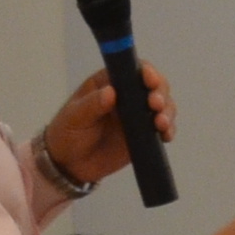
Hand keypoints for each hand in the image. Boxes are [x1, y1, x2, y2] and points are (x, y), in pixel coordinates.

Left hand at [42, 65, 171, 189]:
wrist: (69, 165)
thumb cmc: (66, 134)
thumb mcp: (74, 118)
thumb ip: (91, 105)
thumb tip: (111, 92)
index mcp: (109, 84)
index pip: (132, 70)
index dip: (146, 71)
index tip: (150, 80)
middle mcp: (127, 96)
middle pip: (154, 86)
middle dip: (160, 93)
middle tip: (155, 105)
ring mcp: (138, 115)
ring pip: (163, 106)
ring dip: (167, 112)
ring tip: (160, 123)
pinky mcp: (145, 134)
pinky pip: (163, 128)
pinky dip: (168, 130)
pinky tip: (166, 135)